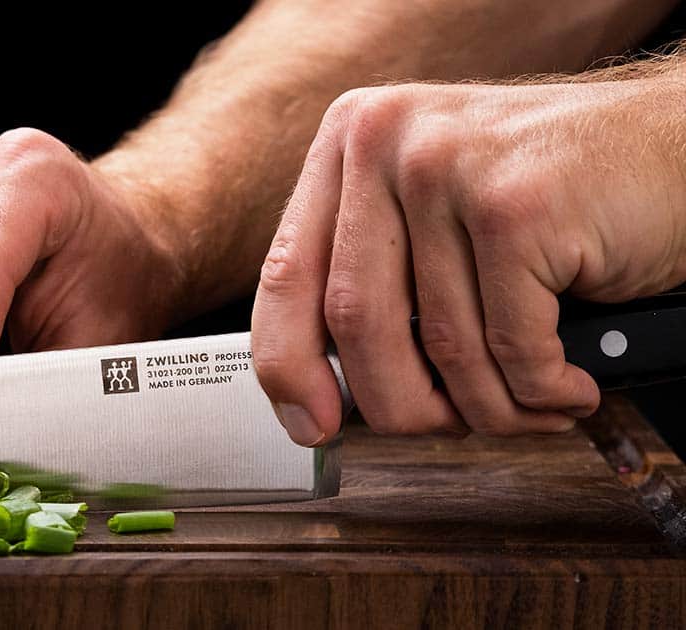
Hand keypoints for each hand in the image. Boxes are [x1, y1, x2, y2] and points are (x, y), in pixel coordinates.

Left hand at [252, 75, 685, 444]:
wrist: (672, 151)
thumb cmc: (550, 198)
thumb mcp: (432, 215)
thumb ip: (372, 276)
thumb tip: (314, 390)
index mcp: (350, 142)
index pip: (285, 274)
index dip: (286, 365)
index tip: (308, 423)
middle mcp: (386, 141)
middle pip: (355, 322)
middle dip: (402, 404)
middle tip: (446, 426)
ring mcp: (450, 167)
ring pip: (442, 346)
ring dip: (490, 408)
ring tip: (528, 406)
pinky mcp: (518, 206)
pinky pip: (512, 348)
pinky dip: (543, 391)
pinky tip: (567, 386)